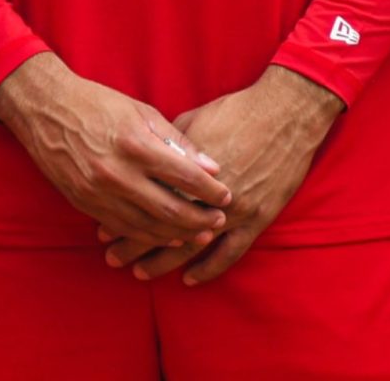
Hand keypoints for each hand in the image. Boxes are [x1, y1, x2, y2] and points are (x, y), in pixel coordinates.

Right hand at [0, 53, 231, 246]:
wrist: (46, 110)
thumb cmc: (99, 104)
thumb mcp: (142, 112)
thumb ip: (177, 142)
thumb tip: (211, 167)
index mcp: (136, 146)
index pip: (185, 178)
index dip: (211, 191)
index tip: (228, 195)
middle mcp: (118, 174)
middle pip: (170, 210)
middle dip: (200, 219)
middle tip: (220, 221)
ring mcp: (99, 194)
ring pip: (148, 227)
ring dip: (178, 235)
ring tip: (200, 234)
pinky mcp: (85, 204)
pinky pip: (124, 229)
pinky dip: (149, 237)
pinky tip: (167, 238)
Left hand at [101, 65, 342, 285]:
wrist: (286, 113)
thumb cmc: (236, 110)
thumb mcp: (192, 121)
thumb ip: (168, 149)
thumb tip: (143, 163)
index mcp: (185, 169)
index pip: (146, 202)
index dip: (123, 218)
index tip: (103, 230)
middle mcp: (205, 194)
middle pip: (162, 227)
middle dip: (134, 245)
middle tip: (112, 258)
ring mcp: (233, 210)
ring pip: (190, 246)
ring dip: (162, 262)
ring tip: (139, 273)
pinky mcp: (257, 218)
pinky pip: (230, 253)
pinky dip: (208, 269)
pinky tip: (188, 279)